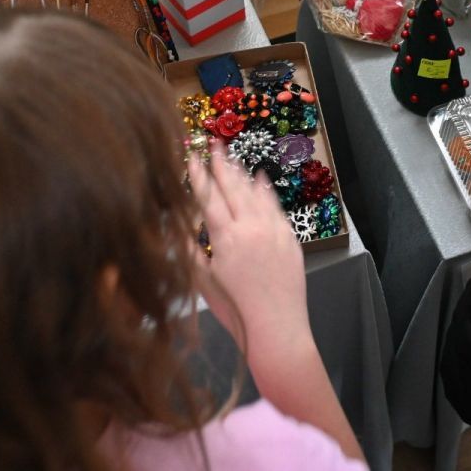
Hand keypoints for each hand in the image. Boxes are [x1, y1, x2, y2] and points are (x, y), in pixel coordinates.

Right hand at [188, 147, 309, 351]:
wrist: (276, 326)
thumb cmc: (234, 310)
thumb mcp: (204, 282)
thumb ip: (192, 251)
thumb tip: (181, 228)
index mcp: (226, 238)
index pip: (208, 198)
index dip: (198, 175)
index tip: (190, 155)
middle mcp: (251, 228)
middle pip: (233, 188)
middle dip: (221, 164)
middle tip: (213, 143)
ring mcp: (273, 230)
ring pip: (255, 194)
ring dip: (242, 173)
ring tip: (232, 155)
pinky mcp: (289, 238)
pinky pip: (275, 207)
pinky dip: (266, 190)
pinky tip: (260, 178)